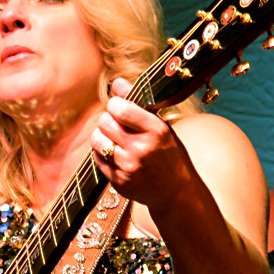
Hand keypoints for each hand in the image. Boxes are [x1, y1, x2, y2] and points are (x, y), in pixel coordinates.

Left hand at [91, 78, 191, 211]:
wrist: (176, 191)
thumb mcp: (160, 126)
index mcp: (156, 130)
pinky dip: (101, 153)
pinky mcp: (119, 181)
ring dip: (101, 136)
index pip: (121, 108)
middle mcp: (141, 148)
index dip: (114, 104)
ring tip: (112, 138)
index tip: (118, 107)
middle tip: (115, 124)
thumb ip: (137, 103)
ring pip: (97, 140)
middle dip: (107, 119)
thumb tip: (116, 82)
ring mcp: (129, 167)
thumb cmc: (167, 153)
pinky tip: (114, 154)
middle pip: (105, 122)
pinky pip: (97, 159)